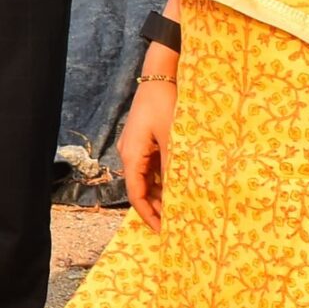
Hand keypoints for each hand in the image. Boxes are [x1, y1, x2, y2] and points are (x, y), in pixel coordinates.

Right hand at [119, 71, 177, 231]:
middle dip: (156, 208)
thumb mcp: (172, 139)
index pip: (136, 194)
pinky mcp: (143, 141)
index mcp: (131, 156)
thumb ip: (173, 167)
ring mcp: (135, 147)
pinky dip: (162, 180)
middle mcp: (129, 154)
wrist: (159, 76)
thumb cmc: (164, 105)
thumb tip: (179, 195)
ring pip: (145, 179)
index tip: (163, 231)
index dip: (148, 215)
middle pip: (139, 189)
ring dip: (160, 194)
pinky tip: (178, 186)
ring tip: (180, 209)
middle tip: (176, 224)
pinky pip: (150, 167)